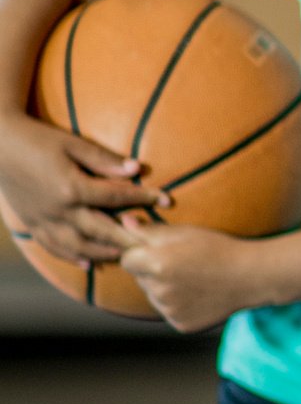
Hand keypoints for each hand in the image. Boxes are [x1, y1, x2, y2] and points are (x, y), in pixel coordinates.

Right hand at [0, 116, 166, 263]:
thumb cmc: (38, 139)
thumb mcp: (72, 144)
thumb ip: (104, 160)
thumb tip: (137, 169)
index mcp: (71, 188)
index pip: (116, 196)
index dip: (143, 197)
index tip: (166, 199)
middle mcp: (57, 210)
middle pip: (100, 230)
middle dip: (128, 237)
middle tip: (151, 244)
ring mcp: (42, 220)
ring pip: (76, 246)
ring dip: (102, 253)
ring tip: (123, 255)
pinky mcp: (31, 223)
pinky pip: (52, 247)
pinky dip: (71, 257)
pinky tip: (87, 263)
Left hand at [115, 219, 264, 332]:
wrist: (251, 277)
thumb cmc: (219, 249)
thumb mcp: (186, 233)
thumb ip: (150, 231)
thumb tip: (123, 223)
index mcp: (156, 264)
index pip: (126, 260)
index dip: (141, 253)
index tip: (160, 251)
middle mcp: (158, 290)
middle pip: (139, 279)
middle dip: (152, 271)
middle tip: (182, 264)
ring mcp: (169, 310)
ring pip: (153, 296)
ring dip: (164, 289)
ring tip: (193, 279)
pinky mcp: (179, 324)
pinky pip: (168, 312)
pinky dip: (178, 304)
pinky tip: (198, 294)